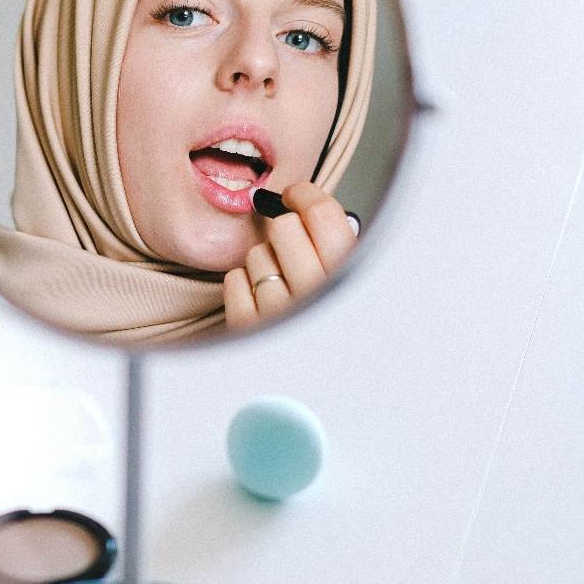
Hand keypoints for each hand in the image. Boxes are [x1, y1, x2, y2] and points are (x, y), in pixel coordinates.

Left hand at [224, 182, 356, 329]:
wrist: (308, 387)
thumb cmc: (328, 325)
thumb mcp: (349, 285)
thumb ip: (336, 245)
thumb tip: (307, 206)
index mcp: (349, 282)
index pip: (324, 216)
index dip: (305, 196)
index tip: (295, 196)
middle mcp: (317, 298)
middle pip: (283, 228)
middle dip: (283, 232)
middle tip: (288, 247)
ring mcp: (280, 315)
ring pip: (256, 254)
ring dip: (263, 263)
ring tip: (277, 285)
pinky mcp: (248, 328)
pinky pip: (234, 279)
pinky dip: (242, 285)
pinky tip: (259, 298)